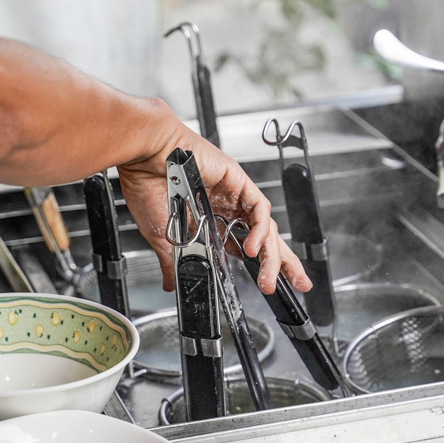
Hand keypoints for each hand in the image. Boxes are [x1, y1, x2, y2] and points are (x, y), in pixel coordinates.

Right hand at [116, 110, 310, 295]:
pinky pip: (259, 209)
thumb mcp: (164, 239)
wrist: (145, 159)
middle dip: (283, 263)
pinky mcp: (239, 182)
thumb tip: (169, 283)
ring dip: (271, 256)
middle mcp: (228, 208)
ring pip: (265, 228)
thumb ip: (172, 263)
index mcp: (212, 221)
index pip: (245, 247)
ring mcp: (236, 195)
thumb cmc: (149, 187)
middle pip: (265, 239)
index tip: (269, 284)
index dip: (260, 265)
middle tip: (298, 283)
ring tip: (268, 279)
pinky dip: (258, 230)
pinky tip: (251, 249)